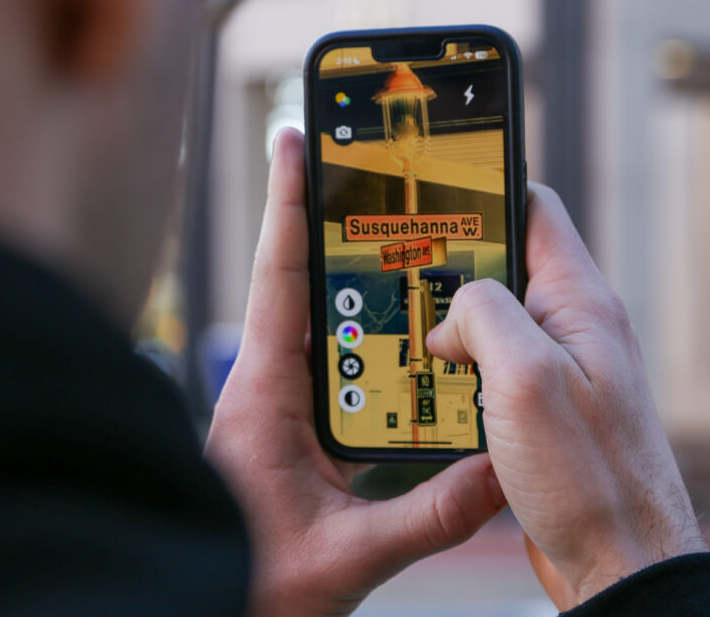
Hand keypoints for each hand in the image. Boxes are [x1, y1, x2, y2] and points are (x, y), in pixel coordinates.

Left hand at [205, 129, 505, 616]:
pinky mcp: (291, 428)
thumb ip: (427, 517)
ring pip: (318, 323)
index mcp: (262, 398)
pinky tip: (401, 334)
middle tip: (366, 172)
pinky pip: (331, 365)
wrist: (210, 608)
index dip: (288, 206)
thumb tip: (498, 473)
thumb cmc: (253, 584)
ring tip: (398, 238)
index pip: (279, 281)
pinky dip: (364, 340)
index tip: (296, 140)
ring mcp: (277, 406)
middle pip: (299, 284)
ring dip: (353, 283)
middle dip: (327, 224)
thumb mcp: (347, 557)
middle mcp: (266, 388)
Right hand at [426, 184, 707, 609]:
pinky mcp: (541, 410)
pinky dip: (458, 368)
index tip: (431, 189)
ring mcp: (558, 370)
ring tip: (404, 329)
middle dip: (450, 266)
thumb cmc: (590, 479)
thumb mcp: (527, 379)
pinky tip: (429, 384)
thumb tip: (449, 319)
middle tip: (398, 271)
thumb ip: (484, 316)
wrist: (618, 564)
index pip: (534, 210)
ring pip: (491, 320)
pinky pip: (492, 368)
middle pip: (503, 265)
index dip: (483, 189)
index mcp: (580, 303)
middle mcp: (573, 328)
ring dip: (450, 324)